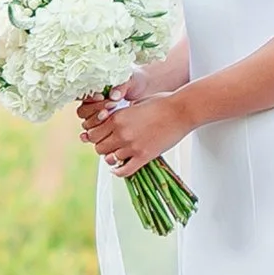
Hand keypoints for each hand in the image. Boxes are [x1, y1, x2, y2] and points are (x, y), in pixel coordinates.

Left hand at [79, 82, 195, 176]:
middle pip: (98, 147)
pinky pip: (124, 171)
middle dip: (102, 147)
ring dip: (112, 158)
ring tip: (119, 154)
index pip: (93, 133)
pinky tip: (119, 168)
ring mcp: (132, 146)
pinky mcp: (144, 156)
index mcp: (117, 117)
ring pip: (109, 159)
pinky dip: (119, 171)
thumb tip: (114, 118)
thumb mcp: (136, 103)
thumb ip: (122, 113)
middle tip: (111, 145)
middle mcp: (121, 132)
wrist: (181, 110)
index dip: (95, 136)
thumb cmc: (161, 103)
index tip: (102, 136)